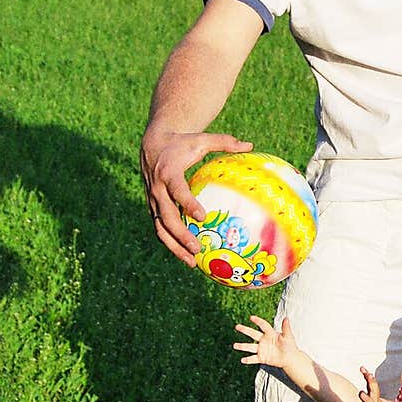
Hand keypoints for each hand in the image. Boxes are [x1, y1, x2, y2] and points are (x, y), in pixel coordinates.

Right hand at [140, 127, 252, 265]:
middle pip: (167, 217)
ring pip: (160, 229)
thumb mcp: (201, 139)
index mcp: (168, 173)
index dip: (188, 204)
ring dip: (174, 247)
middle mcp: (157, 190)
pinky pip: (160, 229)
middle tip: (198, 249)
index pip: (177, 191)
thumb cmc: (181, 143)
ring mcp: (153, 201)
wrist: (152, 145)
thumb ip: (224, 142)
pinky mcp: (152, 208)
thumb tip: (249, 145)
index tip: (202, 216)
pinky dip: (171, 243)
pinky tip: (187, 256)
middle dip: (181, 235)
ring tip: (192, 262)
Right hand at [233, 314, 295, 367]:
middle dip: (245, 330)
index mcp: (270, 334)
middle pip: (253, 334)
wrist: (290, 358)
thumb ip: (286, 328)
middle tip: (237, 326)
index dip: (258, 321)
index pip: (263, 325)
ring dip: (242, 346)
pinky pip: (253, 359)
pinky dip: (248, 360)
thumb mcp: (288, 336)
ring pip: (250, 347)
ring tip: (235, 345)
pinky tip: (242, 360)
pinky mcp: (262, 358)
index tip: (251, 317)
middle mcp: (264, 340)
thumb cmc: (290, 345)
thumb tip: (286, 318)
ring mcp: (262, 349)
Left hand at [353, 368, 392, 401]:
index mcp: (376, 397)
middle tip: (368, 375)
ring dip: (367, 398)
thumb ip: (370, 387)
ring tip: (361, 393)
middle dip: (372, 383)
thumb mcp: (376, 398)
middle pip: (374, 391)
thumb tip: (367, 374)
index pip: (373, 384)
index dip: (368, 376)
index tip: (362, 368)